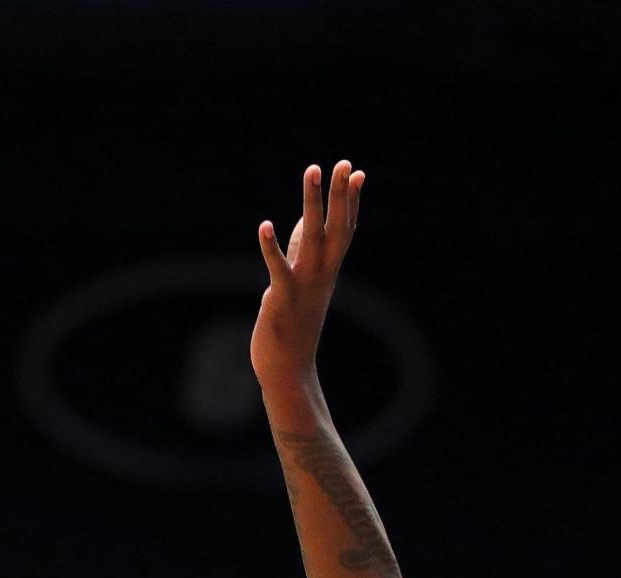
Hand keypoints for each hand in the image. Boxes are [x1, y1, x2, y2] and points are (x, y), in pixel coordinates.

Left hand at [250, 161, 363, 397]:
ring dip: (313, 203)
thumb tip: (305, 222)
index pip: (344, 230)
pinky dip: (271, 247)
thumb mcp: (300, 283)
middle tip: (342, 163)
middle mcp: (321, 275)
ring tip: (312, 171)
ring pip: (313, 237)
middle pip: (336, 227)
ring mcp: (304, 286)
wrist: (288, 371)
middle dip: (339, 195)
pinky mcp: (282, 298)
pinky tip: (264, 225)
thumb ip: (301, 251)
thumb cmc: (292, 327)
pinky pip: (278, 268)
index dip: (350, 202)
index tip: (356, 172)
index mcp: (327, 272)